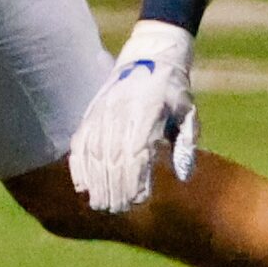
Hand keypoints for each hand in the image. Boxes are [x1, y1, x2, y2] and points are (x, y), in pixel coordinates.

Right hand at [67, 21, 197, 214]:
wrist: (150, 56)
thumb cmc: (174, 90)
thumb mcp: (189, 112)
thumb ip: (186, 143)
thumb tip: (183, 176)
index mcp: (150, 112)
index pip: (139, 150)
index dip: (136, 177)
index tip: (138, 200)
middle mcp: (122, 112)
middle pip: (113, 156)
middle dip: (114, 186)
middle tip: (117, 210)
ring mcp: (103, 112)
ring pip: (94, 152)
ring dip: (95, 181)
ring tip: (99, 205)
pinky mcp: (91, 113)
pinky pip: (80, 142)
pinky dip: (78, 165)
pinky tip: (81, 185)